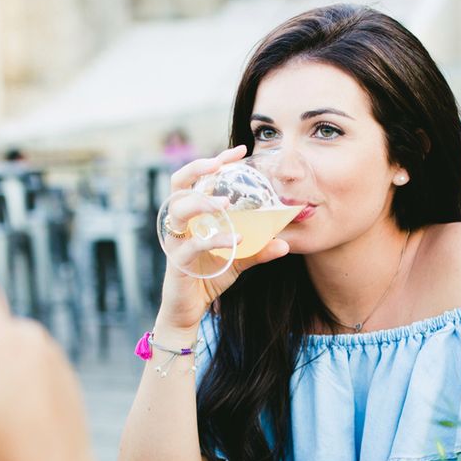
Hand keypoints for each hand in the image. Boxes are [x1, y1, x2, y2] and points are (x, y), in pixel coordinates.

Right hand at [157, 146, 290, 332]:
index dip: (216, 160)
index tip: (240, 151)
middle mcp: (179, 222)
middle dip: (199, 169)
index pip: (197, 177)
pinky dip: (215, 240)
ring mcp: (175, 240)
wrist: (189, 310)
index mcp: (192, 214)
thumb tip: (285, 242)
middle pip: (178, 184)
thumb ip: (258, 249)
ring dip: (202, 202)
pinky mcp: (177, 261)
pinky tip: (236, 239)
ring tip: (226, 203)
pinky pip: (193, 245)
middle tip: (220, 165)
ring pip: (179, 210)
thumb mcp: (238, 259)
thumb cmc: (209, 276)